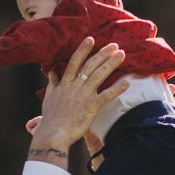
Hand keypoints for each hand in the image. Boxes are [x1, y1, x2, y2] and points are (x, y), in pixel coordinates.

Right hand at [28, 38, 126, 167]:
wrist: (53, 134)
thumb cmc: (50, 119)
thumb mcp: (48, 98)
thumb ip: (52, 84)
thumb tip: (51, 72)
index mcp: (64, 84)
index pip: (74, 62)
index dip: (83, 50)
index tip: (91, 39)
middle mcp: (74, 87)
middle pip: (90, 66)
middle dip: (102, 53)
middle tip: (114, 45)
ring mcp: (83, 96)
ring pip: (99, 76)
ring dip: (111, 64)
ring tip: (121, 55)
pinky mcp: (90, 107)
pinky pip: (106, 96)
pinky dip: (116, 89)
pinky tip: (126, 83)